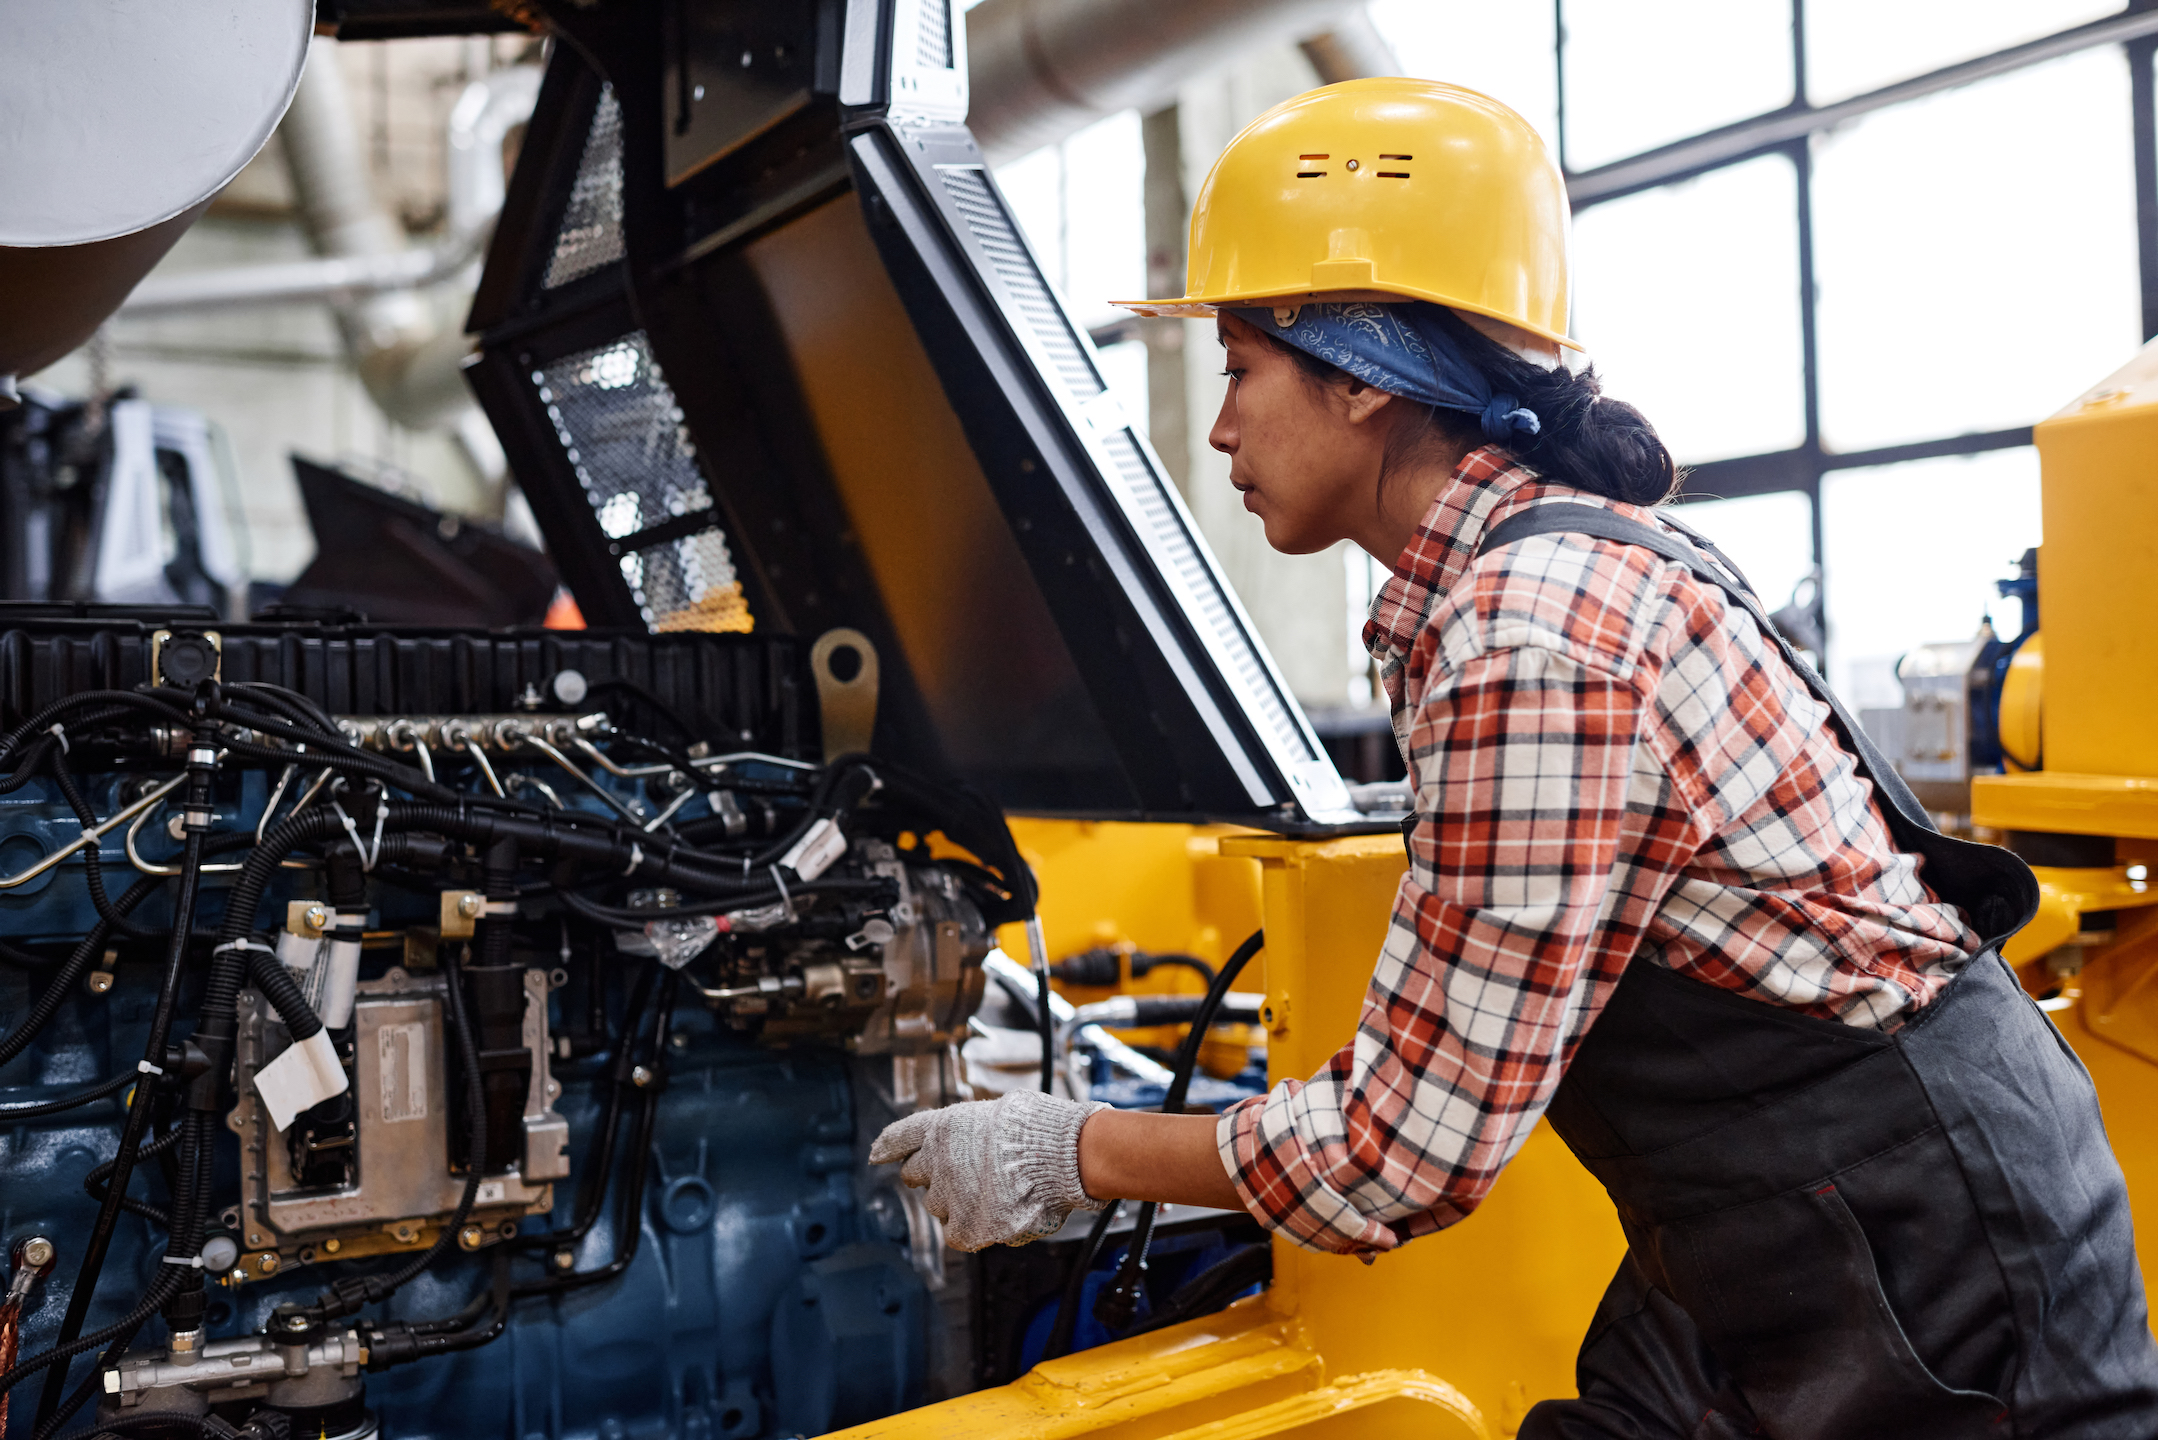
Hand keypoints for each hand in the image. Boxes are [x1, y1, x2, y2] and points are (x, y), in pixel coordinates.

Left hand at [869, 1090, 1109, 1250]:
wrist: (1061, 1158)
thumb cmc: (1042, 1130)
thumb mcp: (1003, 1109)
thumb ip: (977, 1130)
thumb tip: (977, 1144)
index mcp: (945, 1126)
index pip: (902, 1137)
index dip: (887, 1146)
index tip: (876, 1155)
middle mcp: (937, 1161)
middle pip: (915, 1175)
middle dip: (931, 1176)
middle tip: (959, 1177)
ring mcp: (949, 1197)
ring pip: (938, 1206)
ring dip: (957, 1202)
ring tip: (994, 1194)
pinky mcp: (965, 1229)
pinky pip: (957, 1235)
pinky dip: (972, 1230)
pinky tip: (996, 1217)